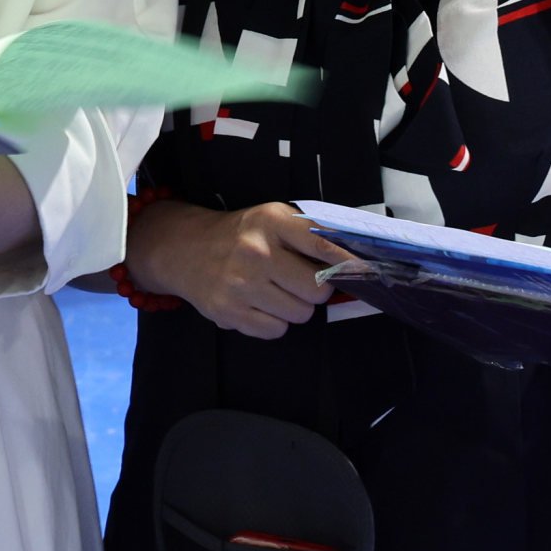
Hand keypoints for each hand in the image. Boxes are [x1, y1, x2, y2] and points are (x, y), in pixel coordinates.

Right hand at [122, 198, 350, 338]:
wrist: (185, 249)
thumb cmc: (240, 236)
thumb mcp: (271, 219)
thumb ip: (308, 235)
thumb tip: (353, 262)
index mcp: (271, 221)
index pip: (323, 245)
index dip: (348, 261)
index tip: (364, 271)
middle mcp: (256, 252)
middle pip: (317, 290)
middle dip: (316, 290)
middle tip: (302, 282)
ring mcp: (241, 285)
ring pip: (300, 314)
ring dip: (295, 307)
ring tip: (276, 291)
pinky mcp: (230, 313)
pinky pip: (276, 331)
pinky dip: (275, 322)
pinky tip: (260, 304)